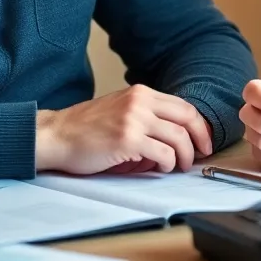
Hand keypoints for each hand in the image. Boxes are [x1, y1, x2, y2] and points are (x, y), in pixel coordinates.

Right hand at [35, 84, 212, 174]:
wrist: (57, 135)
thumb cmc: (86, 128)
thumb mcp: (121, 109)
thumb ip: (147, 115)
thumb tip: (176, 136)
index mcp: (141, 92)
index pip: (183, 105)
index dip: (199, 125)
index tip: (203, 140)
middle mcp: (140, 101)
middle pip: (187, 117)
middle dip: (200, 138)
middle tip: (201, 154)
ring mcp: (134, 119)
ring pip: (178, 137)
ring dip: (184, 156)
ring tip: (179, 166)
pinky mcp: (128, 139)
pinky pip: (163, 154)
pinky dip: (167, 164)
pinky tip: (161, 168)